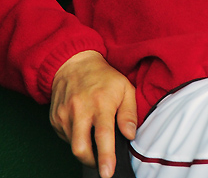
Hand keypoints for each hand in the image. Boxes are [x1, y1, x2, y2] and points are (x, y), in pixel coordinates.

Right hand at [50, 50, 136, 177]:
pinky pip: (65, 137)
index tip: (107, 172)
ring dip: (84, 148)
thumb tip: (130, 135)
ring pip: (72, 145)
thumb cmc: (104, 77)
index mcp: (101, 102)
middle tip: (101, 163)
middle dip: (91, 161)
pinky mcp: (55, 118)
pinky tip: (82, 125)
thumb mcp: (125, 88)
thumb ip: (129, 112)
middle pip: (80, 147)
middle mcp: (80, 109)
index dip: (106, 156)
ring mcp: (65, 114)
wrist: (74, 63)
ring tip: (93, 135)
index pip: (103, 135)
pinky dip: (75, 138)